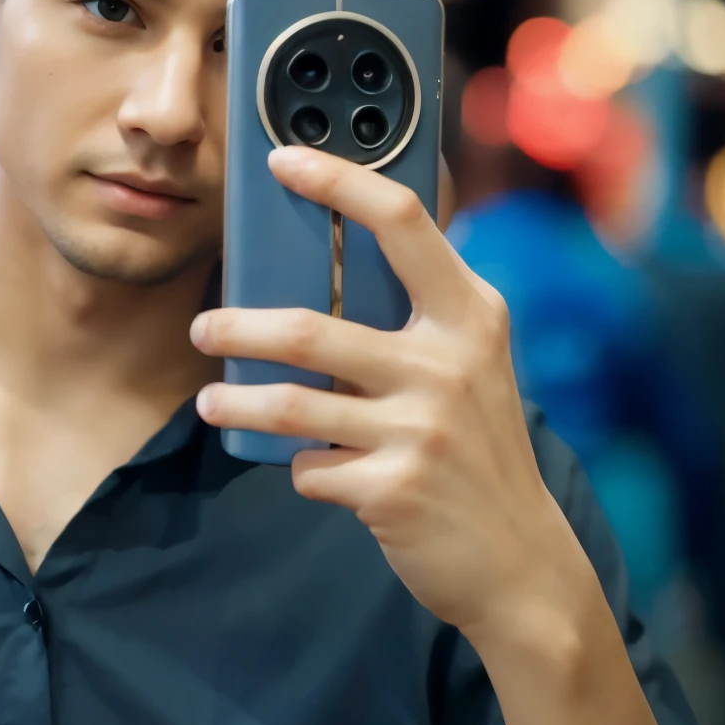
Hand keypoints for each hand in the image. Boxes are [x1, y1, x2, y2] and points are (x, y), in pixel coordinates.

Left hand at [190, 146, 595, 638]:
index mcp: (471, 316)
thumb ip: (415, 323)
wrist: (520, 564)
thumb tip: (317, 279)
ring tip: (209, 403)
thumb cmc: (478, 452)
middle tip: (204, 328)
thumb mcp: (470, 370)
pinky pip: (310, 466)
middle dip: (237, 327)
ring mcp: (422, 428)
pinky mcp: (393, 487)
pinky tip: (312, 471)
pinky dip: (302, 468)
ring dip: (235, 403)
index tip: (283, 159)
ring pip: (290, 404)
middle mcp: (449, 364)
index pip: (403, 221)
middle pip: (308, 328)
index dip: (339, 180)